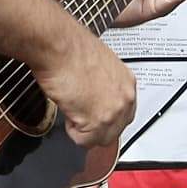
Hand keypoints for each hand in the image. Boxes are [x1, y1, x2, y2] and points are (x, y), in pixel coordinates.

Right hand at [36, 29, 139, 165]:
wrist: (59, 46)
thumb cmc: (71, 49)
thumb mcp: (99, 66)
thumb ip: (105, 86)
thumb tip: (96, 97)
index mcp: (127, 82)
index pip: (124, 114)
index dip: (106, 117)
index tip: (93, 115)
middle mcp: (126, 97)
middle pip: (115, 130)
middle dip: (96, 127)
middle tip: (80, 115)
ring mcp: (114, 111)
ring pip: (102, 138)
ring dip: (84, 130)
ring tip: (72, 111)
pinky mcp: (98, 121)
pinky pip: (85, 141)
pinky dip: (73, 132)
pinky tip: (68, 113)